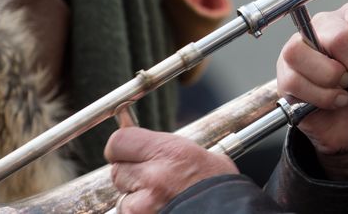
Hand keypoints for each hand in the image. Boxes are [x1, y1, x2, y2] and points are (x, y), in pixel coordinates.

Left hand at [105, 128, 236, 213]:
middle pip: (117, 171)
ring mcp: (144, 204)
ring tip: (160, 199)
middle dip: (129, 175)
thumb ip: (163, 147)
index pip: (119, 142)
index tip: (125, 152)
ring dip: (134, 198)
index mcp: (169, 151)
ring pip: (122, 197)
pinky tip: (160, 209)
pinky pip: (128, 213)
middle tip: (149, 179)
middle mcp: (153, 176)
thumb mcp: (195, 154)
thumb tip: (139, 142)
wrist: (229, 212)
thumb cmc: (217, 187)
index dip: (120, 148)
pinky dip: (138, 212)